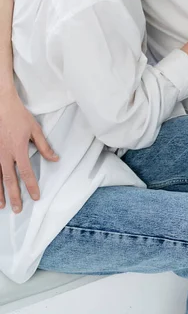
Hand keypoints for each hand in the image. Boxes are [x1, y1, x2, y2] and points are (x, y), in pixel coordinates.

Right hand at [0, 89, 58, 212]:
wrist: (1, 105)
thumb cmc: (18, 116)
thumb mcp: (35, 129)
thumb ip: (44, 146)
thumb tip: (55, 159)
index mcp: (19, 149)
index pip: (26, 172)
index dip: (31, 186)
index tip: (35, 197)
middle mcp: (5, 154)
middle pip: (10, 180)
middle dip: (14, 196)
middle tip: (18, 209)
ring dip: (0, 193)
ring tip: (3, 206)